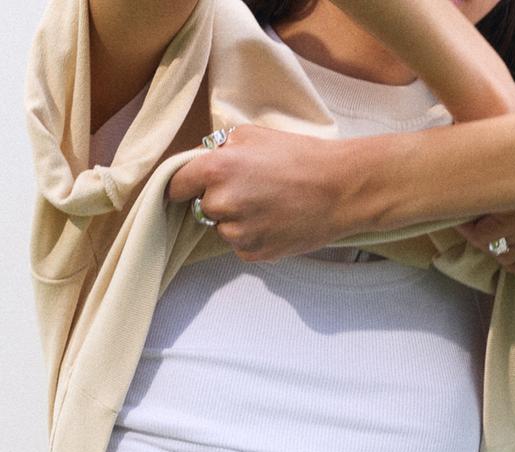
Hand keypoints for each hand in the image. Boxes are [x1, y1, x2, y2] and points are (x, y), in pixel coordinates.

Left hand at [166, 124, 350, 260]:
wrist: (339, 189)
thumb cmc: (301, 157)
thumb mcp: (255, 135)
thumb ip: (223, 149)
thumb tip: (207, 159)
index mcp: (216, 170)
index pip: (176, 185)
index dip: (182, 185)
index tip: (186, 187)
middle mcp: (221, 204)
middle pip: (203, 207)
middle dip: (219, 199)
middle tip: (251, 188)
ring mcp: (237, 233)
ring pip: (223, 228)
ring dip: (237, 219)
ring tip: (268, 204)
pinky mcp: (254, 253)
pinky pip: (242, 245)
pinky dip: (253, 236)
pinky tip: (276, 220)